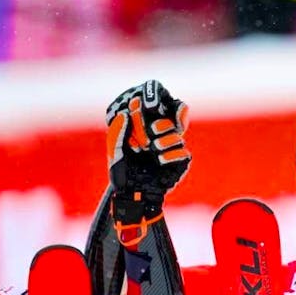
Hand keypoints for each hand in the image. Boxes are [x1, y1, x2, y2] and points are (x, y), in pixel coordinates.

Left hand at [106, 80, 190, 248]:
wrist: (135, 197)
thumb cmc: (123, 174)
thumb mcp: (114, 152)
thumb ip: (117, 132)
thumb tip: (125, 114)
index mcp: (144, 123)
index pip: (155, 99)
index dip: (154, 96)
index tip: (149, 103)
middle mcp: (160, 130)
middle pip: (170, 112)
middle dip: (156, 122)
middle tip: (144, 135)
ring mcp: (172, 144)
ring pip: (175, 132)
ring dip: (162, 140)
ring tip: (151, 150)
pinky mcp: (181, 159)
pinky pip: (181, 150)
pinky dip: (169, 155)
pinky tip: (160, 161)